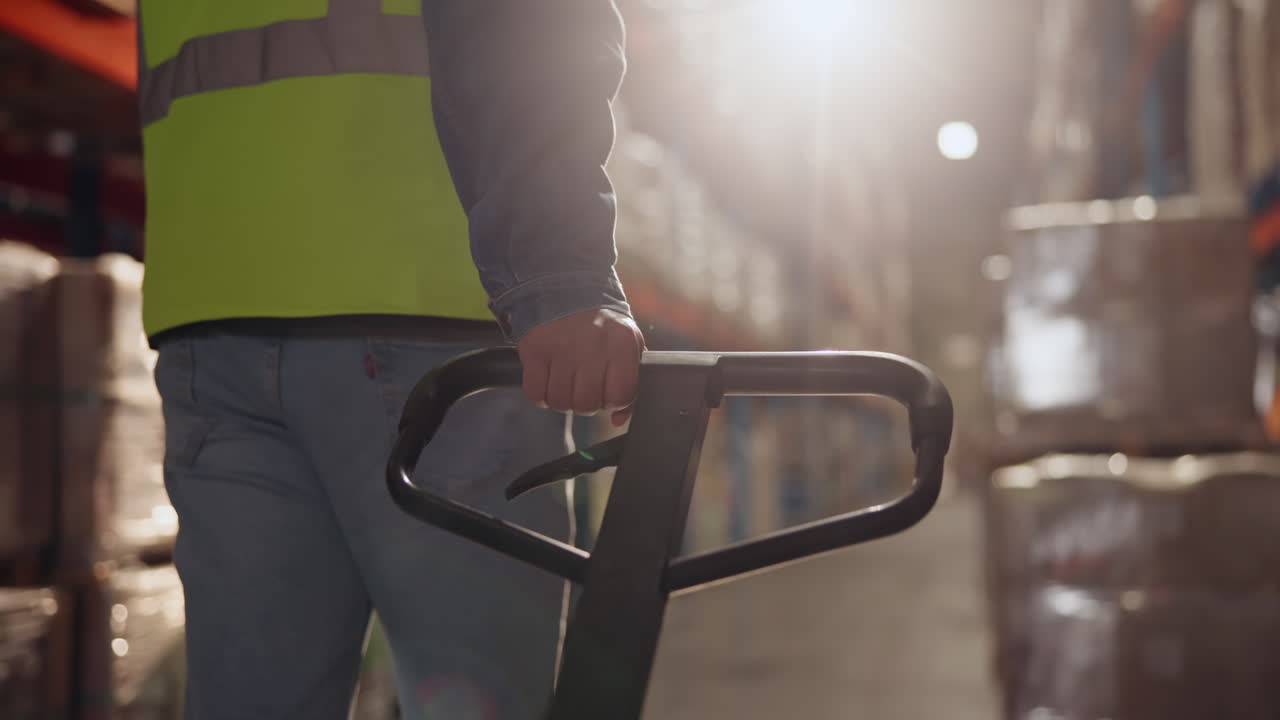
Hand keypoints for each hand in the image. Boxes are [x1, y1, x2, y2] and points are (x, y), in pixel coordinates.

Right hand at [517, 309, 645, 426]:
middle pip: (587, 404)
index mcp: (621, 344)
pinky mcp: (535, 350)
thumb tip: (618, 420)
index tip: (606, 392)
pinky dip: (541, 395)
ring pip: (561, 402)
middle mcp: (593, 346)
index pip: (620, 396)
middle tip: (583, 386)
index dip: (612, 401)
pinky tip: (548, 380)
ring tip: (566, 381)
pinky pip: (536, 394)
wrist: (564, 291)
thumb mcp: (626, 347)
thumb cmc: (601, 328)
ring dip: (562, 399)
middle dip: (585, 403)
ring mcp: (562, 348)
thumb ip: (629, 384)